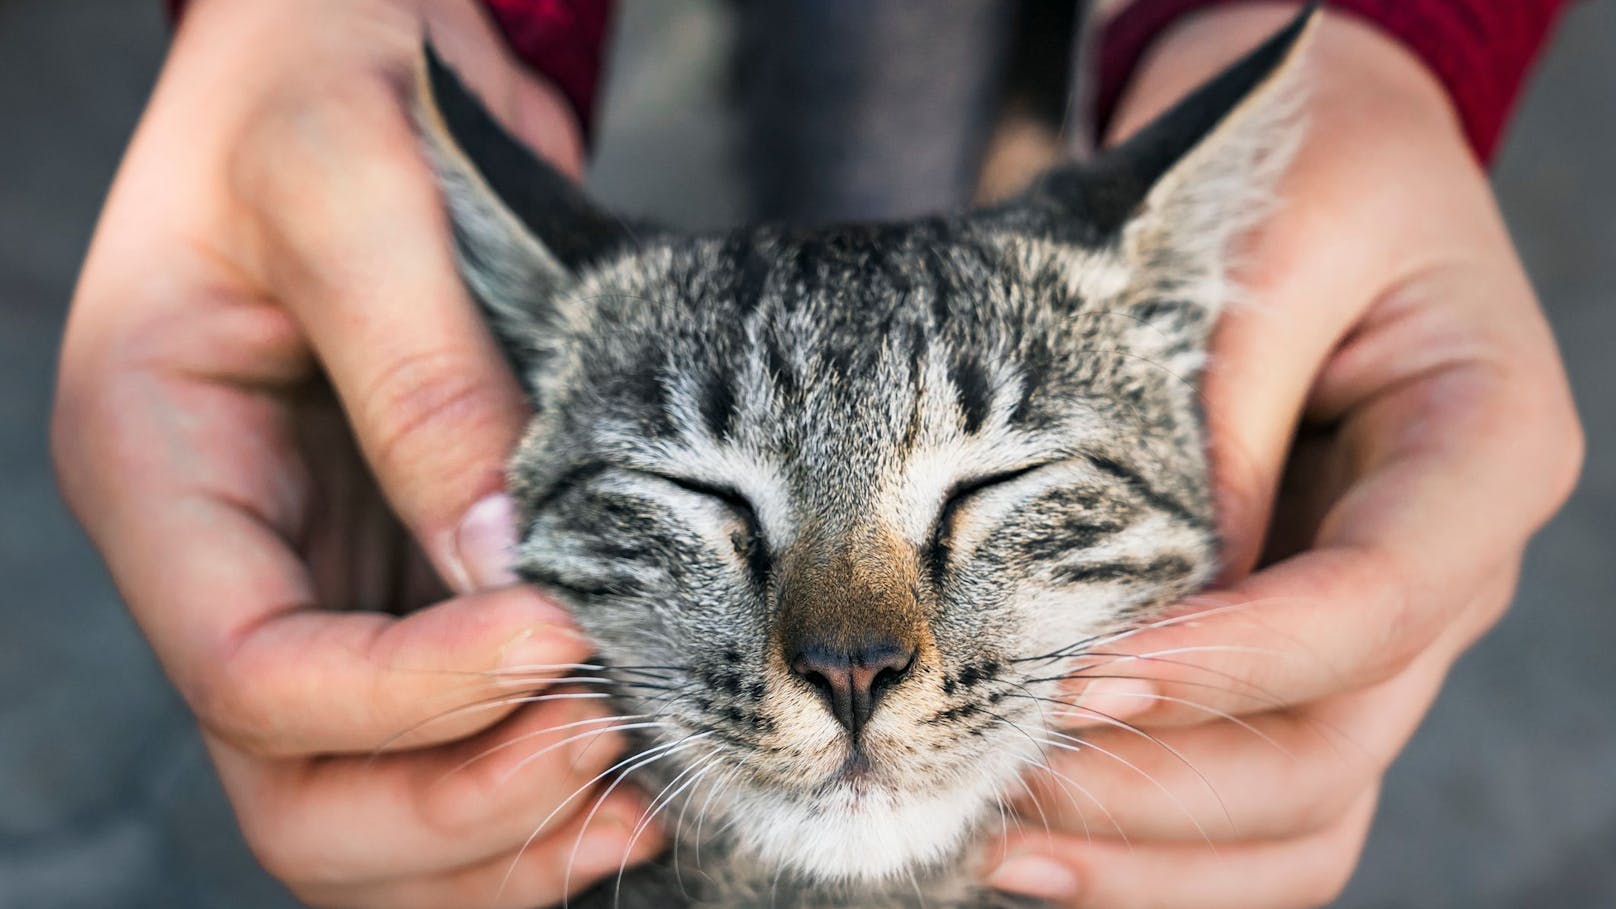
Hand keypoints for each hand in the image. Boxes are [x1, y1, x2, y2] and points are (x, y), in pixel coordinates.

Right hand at [52, 1, 659, 905]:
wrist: (350, 44)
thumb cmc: (319, 81)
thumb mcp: (351, 188)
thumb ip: (418, 375)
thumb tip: (504, 563)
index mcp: (160, 469)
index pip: (252, 670)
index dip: (408, 696)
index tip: (565, 637)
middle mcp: (227, 558)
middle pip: (294, 789)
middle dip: (452, 804)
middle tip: (608, 748)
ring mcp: (319, 584)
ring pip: (361, 805)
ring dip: (493, 836)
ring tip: (633, 797)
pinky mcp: (404, 583)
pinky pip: (439, 746)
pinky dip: (522, 793)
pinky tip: (625, 778)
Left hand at [983, 7, 1581, 907]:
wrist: (1315, 167)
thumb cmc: (1302, 174)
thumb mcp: (1270, 239)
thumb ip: (1217, 417)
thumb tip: (1136, 605)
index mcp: (1484, 450)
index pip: (1378, 602)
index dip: (1234, 663)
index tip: (1080, 678)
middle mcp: (1447, 567)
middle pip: (1334, 744)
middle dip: (1166, 783)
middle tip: (1003, 773)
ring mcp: (1376, 628)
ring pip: (1302, 809)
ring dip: (1157, 853)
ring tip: (996, 846)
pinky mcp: (1297, 652)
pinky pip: (1256, 793)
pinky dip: (1161, 842)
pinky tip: (1043, 841)